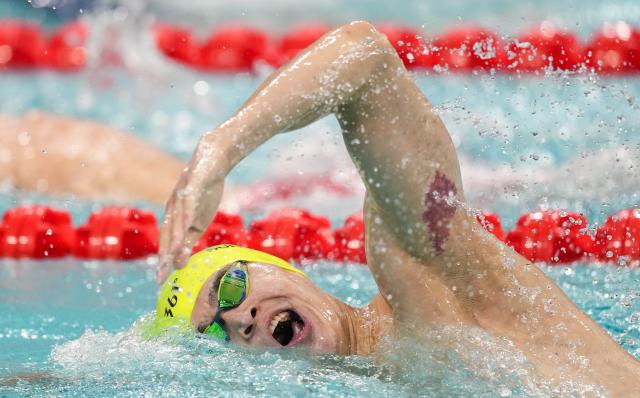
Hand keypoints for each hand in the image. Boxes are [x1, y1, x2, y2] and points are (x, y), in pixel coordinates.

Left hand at [156, 134, 227, 283]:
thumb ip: (188, 241)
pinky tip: (188, 224)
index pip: (167, 244)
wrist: (213, 161)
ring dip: (175, 239)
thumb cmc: (205, 192)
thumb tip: (180, 263)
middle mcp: (173, 209)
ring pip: (176, 221)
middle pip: (167, 235)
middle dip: (164, 256)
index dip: (163, 262)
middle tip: (161, 276)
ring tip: (173, 255)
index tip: (160, 282)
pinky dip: (187, 213)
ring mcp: (181, 197)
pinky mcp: (191, 185)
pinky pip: (189, 201)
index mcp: (174, 219)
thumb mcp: (198, 222)